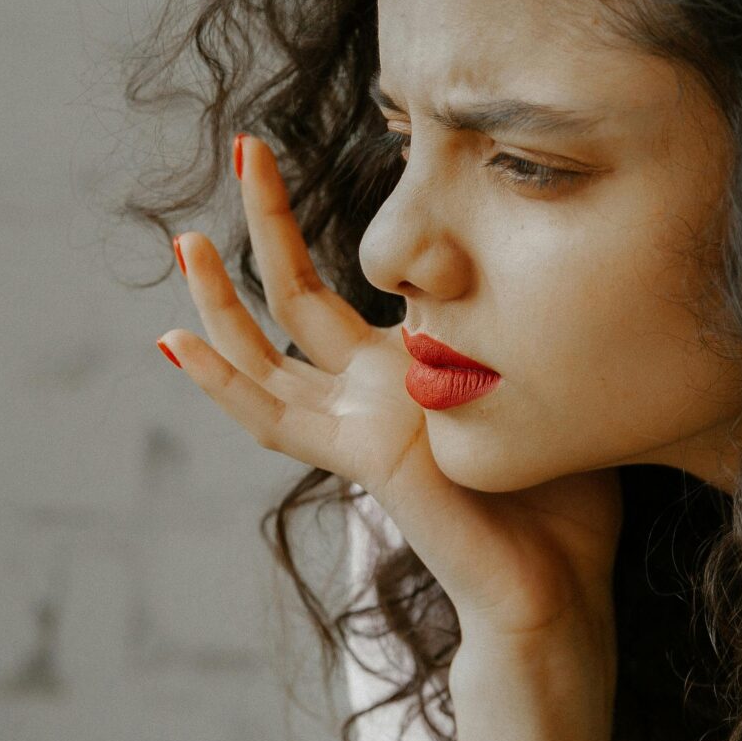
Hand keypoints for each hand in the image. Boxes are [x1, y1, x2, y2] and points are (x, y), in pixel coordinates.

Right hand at [157, 133, 624, 666]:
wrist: (558, 595)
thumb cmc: (564, 506)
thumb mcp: (545, 381)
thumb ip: (522, 325)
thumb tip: (555, 249)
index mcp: (406, 375)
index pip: (344, 290)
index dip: (322, 229)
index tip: (311, 162)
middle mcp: (368, 399)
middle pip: (293, 300)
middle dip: (267, 222)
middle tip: (243, 145)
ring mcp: (357, 431)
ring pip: (265, 359)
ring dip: (219, 302)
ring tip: (184, 242)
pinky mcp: (364, 462)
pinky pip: (277, 422)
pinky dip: (224, 385)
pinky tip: (176, 344)